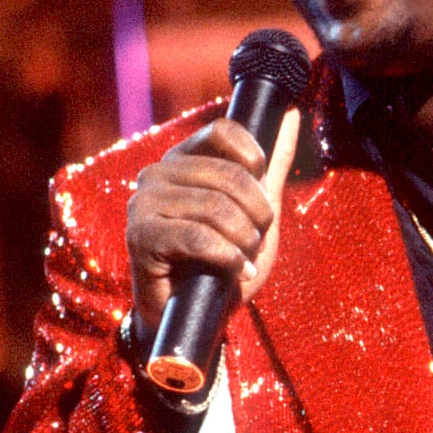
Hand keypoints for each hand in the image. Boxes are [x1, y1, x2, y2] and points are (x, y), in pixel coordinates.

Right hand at [126, 117, 285, 334]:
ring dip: (243, 240)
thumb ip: (271, 166)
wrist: (197, 318)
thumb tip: (291, 113)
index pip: (222, 131)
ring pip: (215, 207)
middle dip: (256, 214)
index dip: (253, 159)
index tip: (263, 192)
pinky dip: (228, 257)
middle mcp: (157, 174)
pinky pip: (198, 237)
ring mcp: (144, 204)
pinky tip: (236, 272)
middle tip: (256, 241)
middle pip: (226, 174)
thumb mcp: (257, 212)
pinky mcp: (141, 237)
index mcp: (183, 160)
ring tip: (244, 260)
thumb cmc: (223, 264)